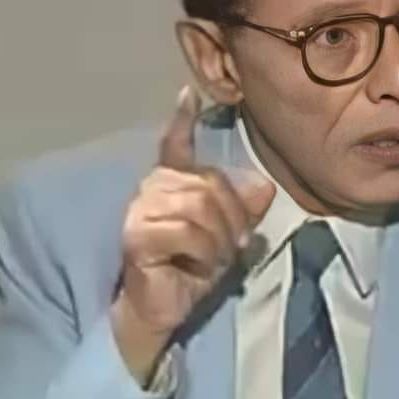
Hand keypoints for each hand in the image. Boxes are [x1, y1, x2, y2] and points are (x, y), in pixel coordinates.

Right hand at [110, 86, 274, 384]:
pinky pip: (186, 231)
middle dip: (230, 218)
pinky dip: (201, 252)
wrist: (164, 305)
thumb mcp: (227, 234)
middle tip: (231, 246)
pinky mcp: (136, 234)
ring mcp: (140, 208)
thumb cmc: (192, 265)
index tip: (188, 93)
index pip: (175, 143)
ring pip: (199, 206)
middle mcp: (153, 186)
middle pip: (208, 183)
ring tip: (212, 260)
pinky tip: (194, 265)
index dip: (182, 118)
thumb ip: (244, 208)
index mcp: (173, 180)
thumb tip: (262, 185)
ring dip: (218, 240)